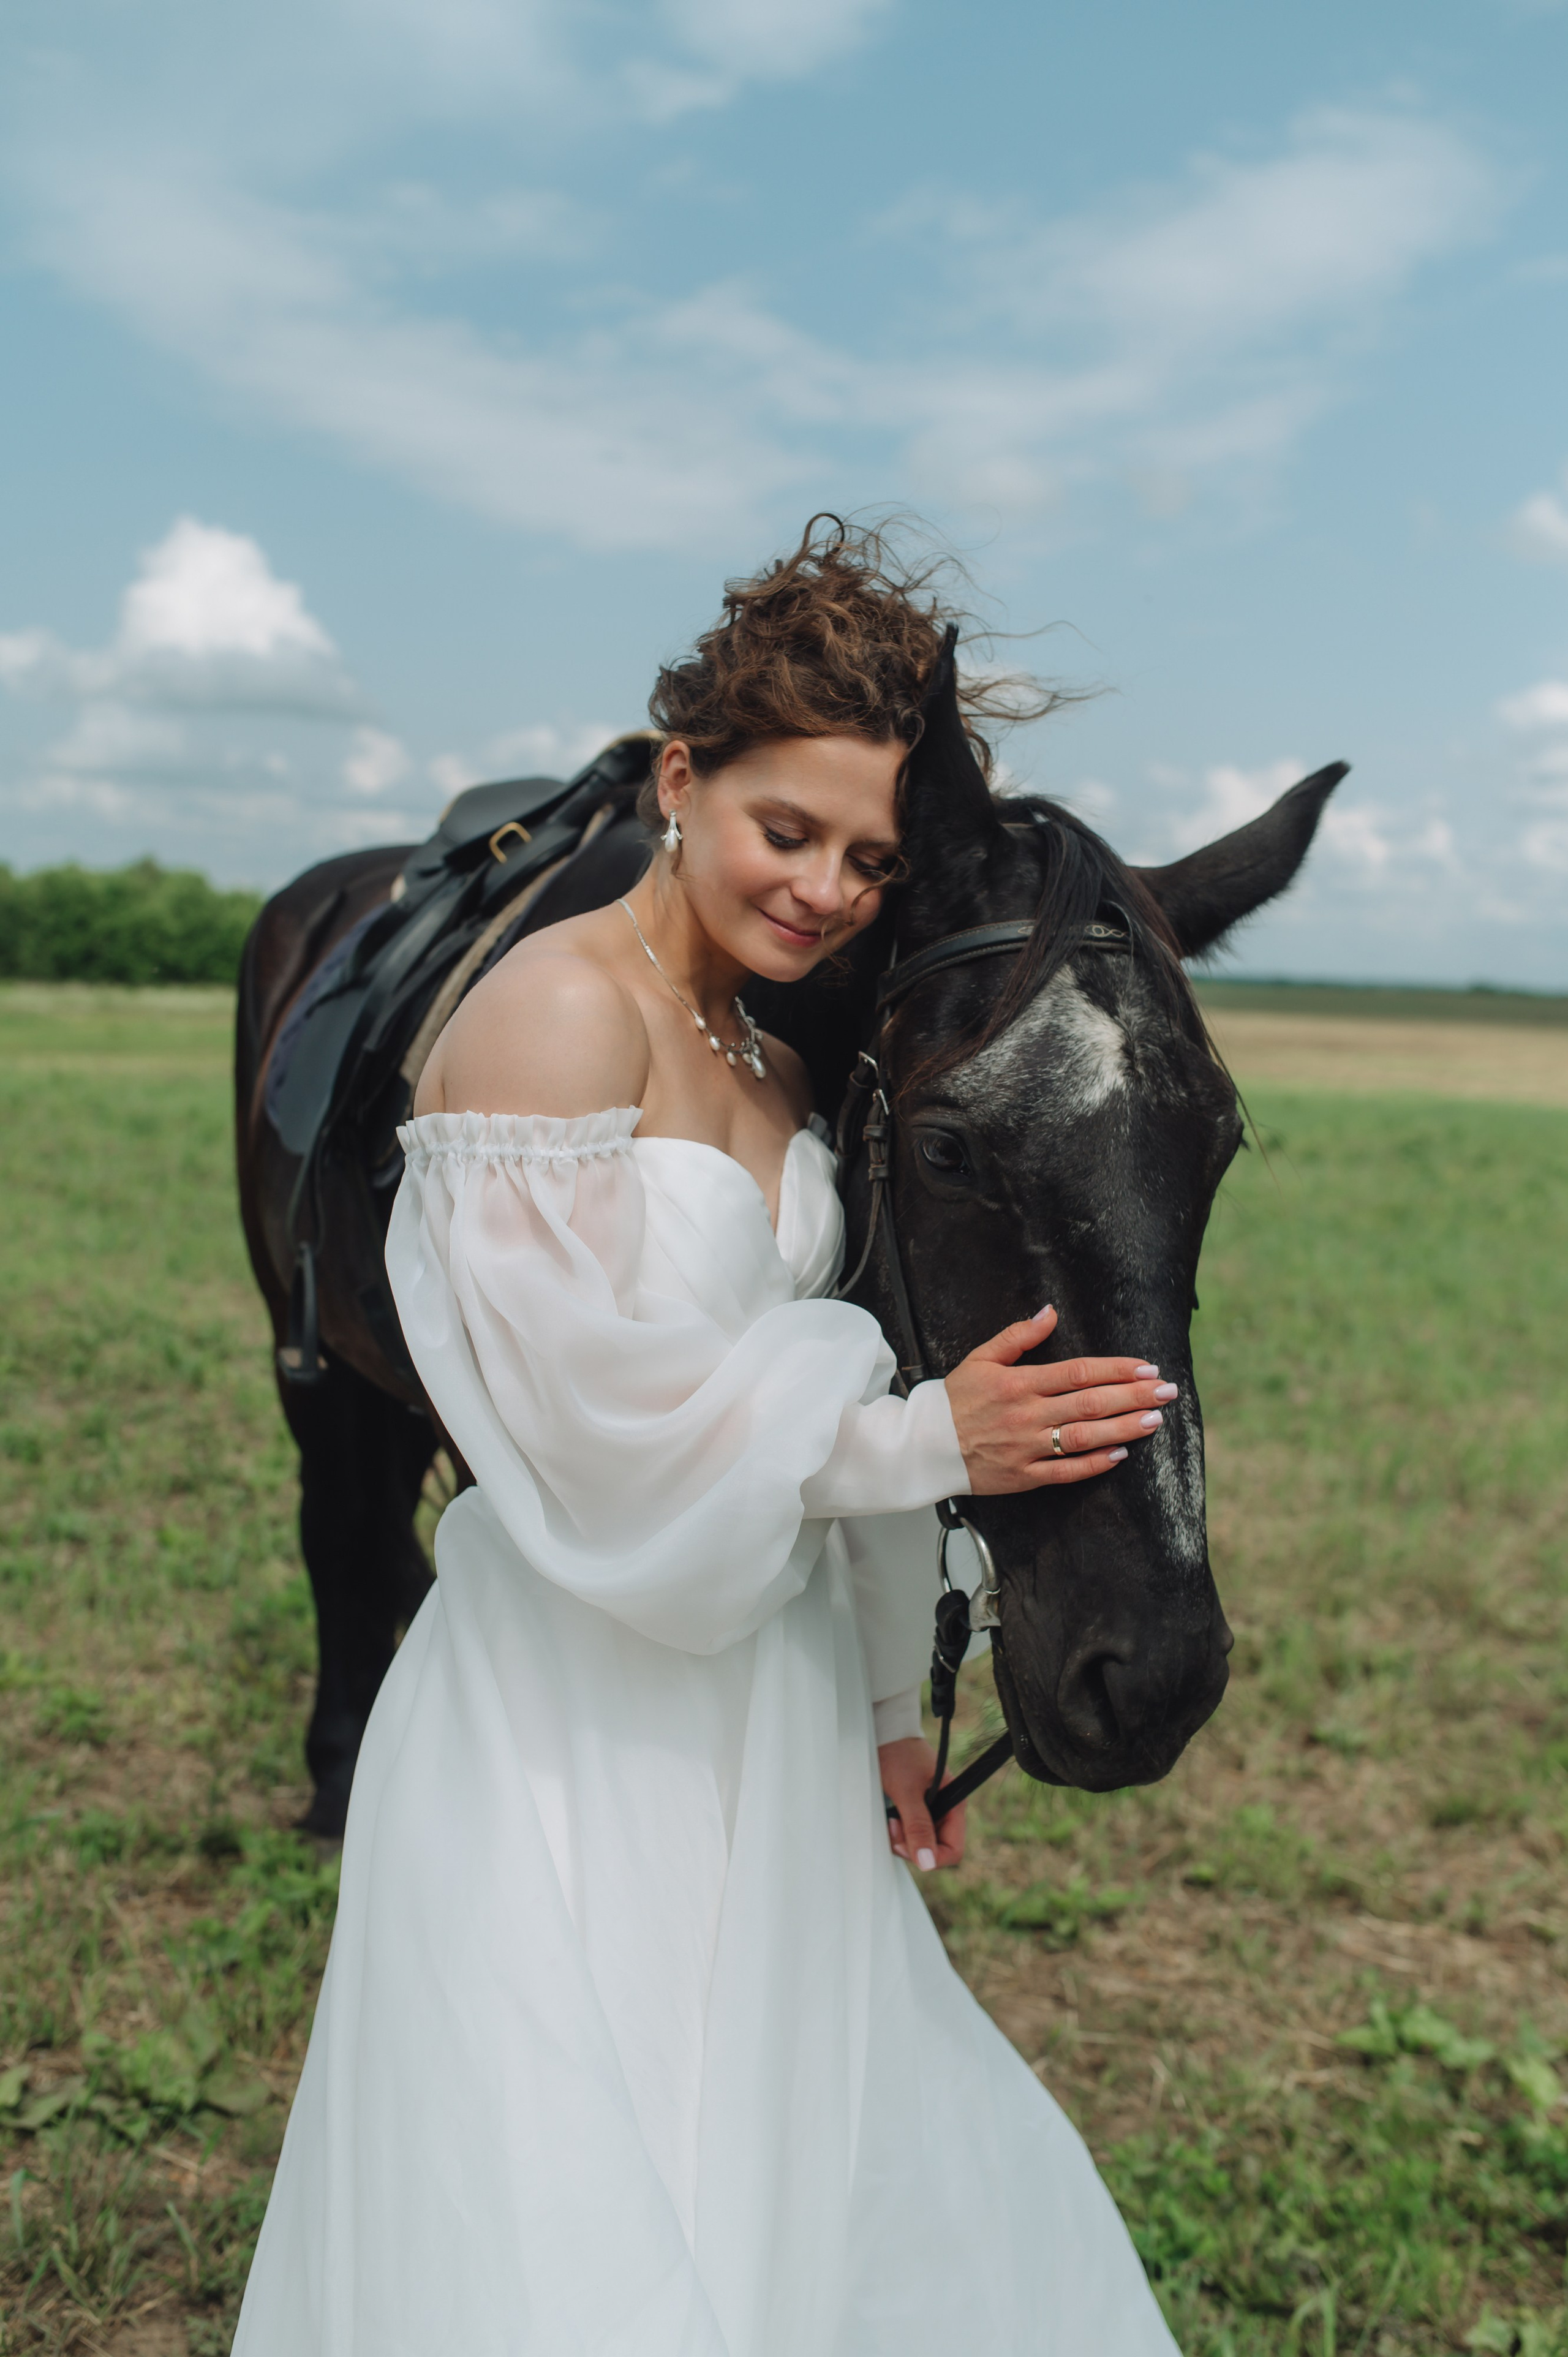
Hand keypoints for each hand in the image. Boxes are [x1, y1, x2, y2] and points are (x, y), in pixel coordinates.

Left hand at [879, 1736, 964, 1870]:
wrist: (885, 1732)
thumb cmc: (898, 1754)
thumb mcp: (907, 1791)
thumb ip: (918, 1826)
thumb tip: (927, 1863)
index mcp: (954, 1805)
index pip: (954, 1850)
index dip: (932, 1857)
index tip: (906, 1846)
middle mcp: (946, 1810)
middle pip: (934, 1850)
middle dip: (912, 1846)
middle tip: (892, 1827)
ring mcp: (931, 1811)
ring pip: (920, 1843)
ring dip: (902, 1838)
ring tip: (889, 1819)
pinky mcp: (917, 1809)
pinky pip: (910, 1833)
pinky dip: (898, 1831)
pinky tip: (889, 1819)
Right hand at [944, 1305, 1176, 1496]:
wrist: (923, 1445)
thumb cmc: (954, 1399)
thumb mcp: (981, 1358)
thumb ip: (1018, 1337)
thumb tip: (1050, 1314)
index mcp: (1020, 1384)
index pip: (1079, 1373)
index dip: (1117, 1370)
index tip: (1146, 1367)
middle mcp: (1028, 1415)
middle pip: (1091, 1403)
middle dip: (1134, 1396)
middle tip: (1166, 1391)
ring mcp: (1027, 1448)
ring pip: (1085, 1437)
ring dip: (1124, 1428)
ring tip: (1154, 1420)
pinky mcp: (1024, 1475)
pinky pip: (1066, 1471)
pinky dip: (1094, 1463)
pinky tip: (1119, 1454)